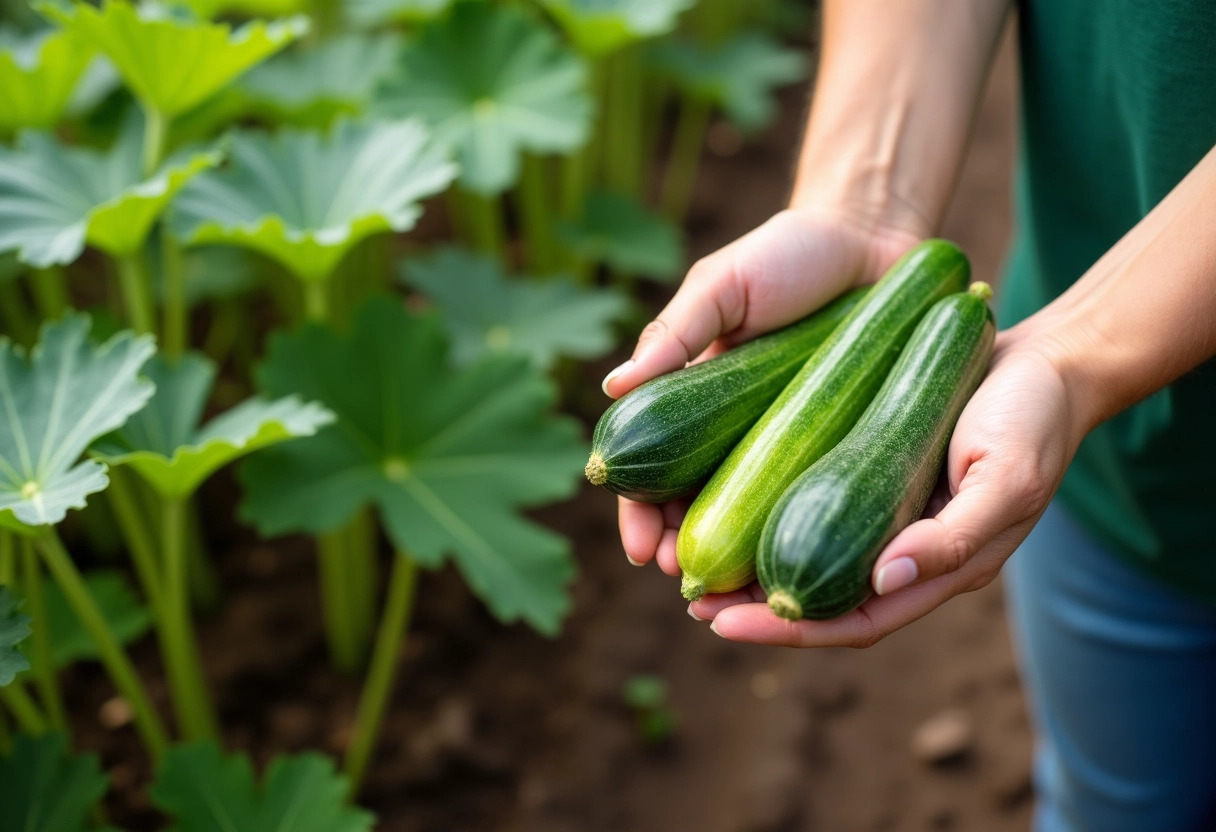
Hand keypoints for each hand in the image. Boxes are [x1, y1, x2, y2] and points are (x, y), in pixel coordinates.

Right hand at [607, 206, 923, 573]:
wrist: (877, 236)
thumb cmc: (790, 255)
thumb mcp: (723, 286)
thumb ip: (674, 333)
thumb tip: (612, 389)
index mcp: (699, 403)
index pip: (655, 470)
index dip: (640, 512)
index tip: (640, 548)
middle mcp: (742, 434)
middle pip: (700, 508)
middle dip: (683, 551)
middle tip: (683, 578)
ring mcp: (796, 444)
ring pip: (758, 519)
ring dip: (737, 565)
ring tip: (730, 594)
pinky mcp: (850, 446)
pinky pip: (825, 502)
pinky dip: (806, 540)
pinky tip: (799, 571)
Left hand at [688, 328, 1084, 646]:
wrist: (1048, 363)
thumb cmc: (1034, 420)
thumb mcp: (1008, 480)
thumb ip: (955, 538)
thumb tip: (884, 582)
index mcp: (941, 570)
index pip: (855, 623)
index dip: (790, 632)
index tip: (724, 623)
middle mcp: (906, 553)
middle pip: (823, 602)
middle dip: (758, 609)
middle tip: (694, 600)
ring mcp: (889, 515)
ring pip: (813, 558)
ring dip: (757, 567)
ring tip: (696, 563)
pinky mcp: (875, 475)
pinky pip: (817, 509)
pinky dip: (773, 517)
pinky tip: (733, 503)